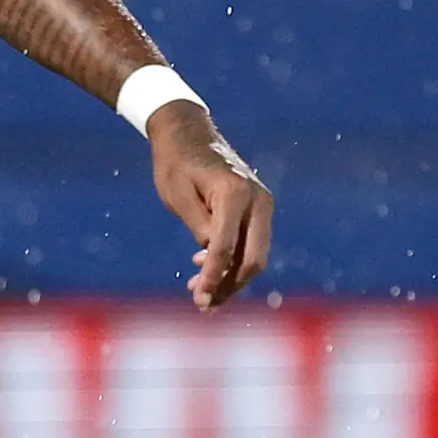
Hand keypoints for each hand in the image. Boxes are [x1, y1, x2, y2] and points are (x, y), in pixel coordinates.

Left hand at [147, 102, 272, 309]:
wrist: (188, 133)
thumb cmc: (175, 162)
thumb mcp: (177, 195)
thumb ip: (198, 227)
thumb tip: (214, 257)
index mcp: (234, 193)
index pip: (226, 248)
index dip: (212, 278)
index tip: (198, 300)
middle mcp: (257, 199)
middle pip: (252, 259)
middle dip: (228, 286)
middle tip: (202, 304)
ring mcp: (262, 204)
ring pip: (255, 255)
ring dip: (231, 278)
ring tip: (199, 292)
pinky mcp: (258, 209)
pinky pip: (251, 243)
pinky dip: (233, 261)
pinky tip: (205, 268)